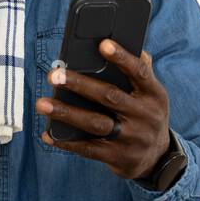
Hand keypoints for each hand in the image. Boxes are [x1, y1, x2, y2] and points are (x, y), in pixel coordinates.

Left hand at [35, 39, 169, 179]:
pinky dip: (66, 142)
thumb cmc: (146, 115)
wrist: (157, 158)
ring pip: (95, 123)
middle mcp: (145, 115)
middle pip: (109, 96)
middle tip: (54, 75)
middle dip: (79, 85)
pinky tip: (48, 134)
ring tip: (42, 104)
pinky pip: (89, 149)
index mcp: (154, 94)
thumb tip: (122, 42)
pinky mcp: (118, 157)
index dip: (122, 58)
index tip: (102, 44)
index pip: (139, 72)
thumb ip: (140, 71)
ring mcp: (131, 138)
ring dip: (66, 113)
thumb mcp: (152, 94)